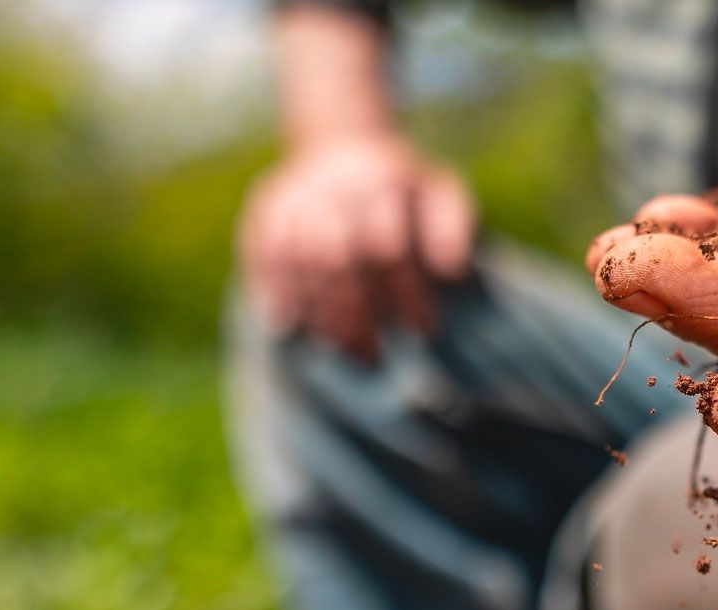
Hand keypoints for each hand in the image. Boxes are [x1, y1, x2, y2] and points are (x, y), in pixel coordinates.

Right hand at [241, 134, 475, 358]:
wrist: (344, 145)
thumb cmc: (404, 189)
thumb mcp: (441, 193)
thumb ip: (453, 227)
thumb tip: (452, 271)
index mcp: (383, 182)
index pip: (389, 247)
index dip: (406, 292)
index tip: (424, 330)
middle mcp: (335, 186)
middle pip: (339, 258)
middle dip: (357, 313)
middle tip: (375, 356)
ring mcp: (296, 196)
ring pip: (301, 260)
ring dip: (320, 311)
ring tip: (342, 349)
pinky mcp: (267, 209)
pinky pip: (265, 254)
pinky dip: (277, 292)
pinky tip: (290, 327)